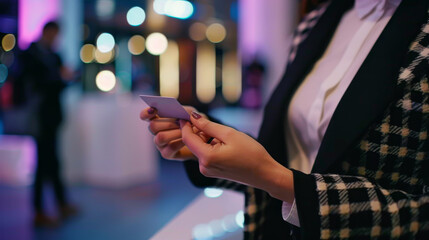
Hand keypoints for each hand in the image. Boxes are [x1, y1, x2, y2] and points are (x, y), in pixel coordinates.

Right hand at [140, 106, 206, 160]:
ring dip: (174, 132)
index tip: (153, 109)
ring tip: (186, 131)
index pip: (144, 116)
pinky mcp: (167, 154)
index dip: (146, 113)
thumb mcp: (190, 113)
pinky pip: (170, 147)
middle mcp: (156, 132)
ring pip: (160, 137)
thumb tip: (181, 112)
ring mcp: (160, 144)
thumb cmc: (192, 123)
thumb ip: (184, 111)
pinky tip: (188, 139)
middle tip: (181, 122)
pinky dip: (180, 141)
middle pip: (152, 126)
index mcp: (158, 119)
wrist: (201, 139)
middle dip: (168, 123)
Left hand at [180, 111, 294, 202]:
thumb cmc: (251, 153)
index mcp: (207, 157)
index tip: (187, 112)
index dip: (185, 123)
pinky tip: (226, 145)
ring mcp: (207, 170)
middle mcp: (203, 166)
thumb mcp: (229, 134)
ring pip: (200, 148)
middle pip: (193, 143)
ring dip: (207, 139)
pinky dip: (211, 146)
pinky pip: (206, 154)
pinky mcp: (212, 171)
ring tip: (226, 138)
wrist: (264, 173)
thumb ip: (208, 126)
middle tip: (213, 123)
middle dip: (199, 131)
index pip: (187, 137)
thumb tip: (194, 117)